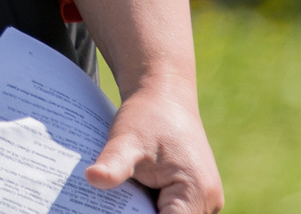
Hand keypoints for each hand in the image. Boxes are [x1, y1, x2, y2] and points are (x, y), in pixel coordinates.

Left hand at [87, 80, 222, 211]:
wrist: (164, 98)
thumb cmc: (147, 116)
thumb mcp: (126, 140)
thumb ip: (114, 164)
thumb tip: (92, 178)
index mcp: (196, 191)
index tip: (114, 211)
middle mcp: (208, 201)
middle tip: (110, 203)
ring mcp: (204, 201)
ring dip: (143, 212)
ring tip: (118, 201)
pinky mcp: (194, 197)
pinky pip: (172, 212)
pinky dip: (149, 209)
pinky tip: (127, 201)